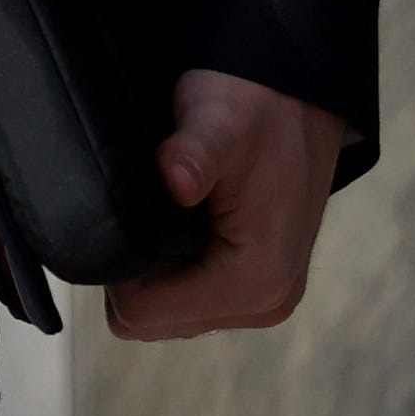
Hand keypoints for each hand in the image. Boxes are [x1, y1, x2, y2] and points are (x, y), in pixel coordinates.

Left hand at [106, 72, 346, 339]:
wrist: (298, 94)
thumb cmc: (253, 103)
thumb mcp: (218, 121)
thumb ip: (194, 153)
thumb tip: (176, 180)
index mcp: (255, 282)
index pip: (140, 314)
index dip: (116, 270)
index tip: (126, 217)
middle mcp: (266, 304)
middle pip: (153, 322)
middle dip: (134, 275)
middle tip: (143, 212)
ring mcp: (265, 299)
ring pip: (168, 314)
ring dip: (154, 272)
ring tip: (162, 216)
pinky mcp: (259, 285)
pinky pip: (190, 298)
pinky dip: (174, 270)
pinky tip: (178, 225)